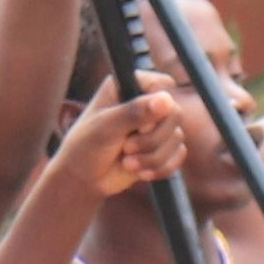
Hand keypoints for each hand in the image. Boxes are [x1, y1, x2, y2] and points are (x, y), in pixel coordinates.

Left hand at [50, 80, 186, 197]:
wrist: (84, 178)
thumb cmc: (86, 146)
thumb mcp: (106, 127)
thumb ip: (135, 112)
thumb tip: (167, 100)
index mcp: (128, 85)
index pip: (162, 86)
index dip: (156, 109)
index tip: (137, 127)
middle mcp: (146, 101)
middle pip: (175, 113)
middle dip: (152, 139)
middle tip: (127, 149)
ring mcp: (156, 124)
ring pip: (177, 137)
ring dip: (153, 157)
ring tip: (128, 163)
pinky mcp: (163, 146)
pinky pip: (179, 155)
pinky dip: (161, 168)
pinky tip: (140, 172)